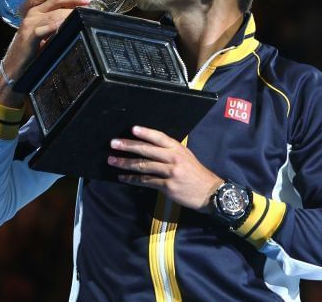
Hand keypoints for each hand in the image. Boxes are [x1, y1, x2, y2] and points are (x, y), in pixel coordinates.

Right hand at [0, 0, 86, 105]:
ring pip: (52, 13)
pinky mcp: (28, 36)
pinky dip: (53, 26)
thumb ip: (57, 25)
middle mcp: (33, 13)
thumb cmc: (32, 51)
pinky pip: (42, 29)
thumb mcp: (46, 34)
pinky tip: (62, 25)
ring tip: (81, 14)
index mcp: (37, 10)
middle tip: (88, 2)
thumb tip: (77, 20)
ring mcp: (30, 23)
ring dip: (68, 13)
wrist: (15, 67)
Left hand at [108, 126, 222, 212]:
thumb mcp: (186, 157)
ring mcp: (170, 172)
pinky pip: (146, 181)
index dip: (146, 132)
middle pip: (147, 150)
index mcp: (178, 148)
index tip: (132, 129)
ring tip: (112, 161)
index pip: (159, 137)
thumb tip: (150, 147)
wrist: (209, 192)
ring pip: (143, 165)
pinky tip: (123, 177)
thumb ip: (170, 152)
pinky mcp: (167, 186)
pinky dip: (132, 179)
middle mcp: (173, 158)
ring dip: (125, 163)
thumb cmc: (196, 174)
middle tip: (113, 143)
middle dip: (128, 146)